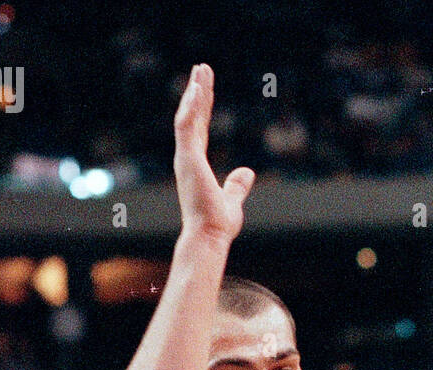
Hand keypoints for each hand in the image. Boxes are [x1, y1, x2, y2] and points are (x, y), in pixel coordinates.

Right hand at [173, 64, 254, 244]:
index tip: (206, 88)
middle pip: (193, 117)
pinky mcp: (188, 159)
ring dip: (194, 92)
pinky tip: (197, 89)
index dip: (203, 108)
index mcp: (196, 164)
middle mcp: (188, 158)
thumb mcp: (233, 200)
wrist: (210, 237)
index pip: (200, 129)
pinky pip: (186, 125)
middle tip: (202, 69)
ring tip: (200, 70)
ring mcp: (186, 157)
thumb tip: (247, 173)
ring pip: (188, 116)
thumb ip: (237, 185)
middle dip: (198, 92)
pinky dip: (190, 107)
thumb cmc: (218, 224)